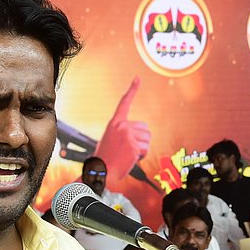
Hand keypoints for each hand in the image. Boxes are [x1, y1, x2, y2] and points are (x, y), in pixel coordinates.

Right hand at [94, 77, 150, 191]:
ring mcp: (128, 135)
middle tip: (128, 150)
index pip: (124, 103)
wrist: (101, 172)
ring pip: (147, 139)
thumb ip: (122, 133)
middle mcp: (122, 126)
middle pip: (145, 128)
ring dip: (142, 149)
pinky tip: (130, 159)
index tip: (138, 78)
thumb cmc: (105, 158)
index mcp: (114, 123)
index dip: (132, 90)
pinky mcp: (134, 145)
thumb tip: (138, 135)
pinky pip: (146, 150)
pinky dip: (141, 156)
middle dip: (142, 140)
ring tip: (128, 155)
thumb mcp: (111, 140)